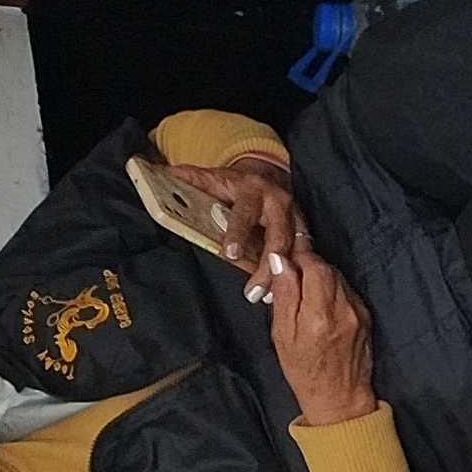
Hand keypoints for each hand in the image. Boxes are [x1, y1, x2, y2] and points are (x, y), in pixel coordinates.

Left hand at [158, 157, 296, 281]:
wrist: (267, 176)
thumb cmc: (237, 183)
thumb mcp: (216, 178)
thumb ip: (194, 179)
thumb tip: (169, 174)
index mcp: (254, 189)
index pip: (246, 212)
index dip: (239, 233)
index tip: (230, 254)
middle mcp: (279, 203)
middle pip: (278, 237)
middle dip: (267, 266)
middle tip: (254, 290)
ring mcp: (295, 218)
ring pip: (293, 250)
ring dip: (280, 276)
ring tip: (265, 297)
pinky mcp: (302, 232)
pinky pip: (299, 257)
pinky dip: (290, 276)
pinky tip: (277, 294)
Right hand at [267, 221, 378, 426]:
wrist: (339, 398)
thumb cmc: (304, 371)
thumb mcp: (282, 335)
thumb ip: (284, 295)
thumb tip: (280, 261)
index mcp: (319, 314)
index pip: (314, 265)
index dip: (299, 255)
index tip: (286, 255)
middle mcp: (344, 309)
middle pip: (328, 268)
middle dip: (309, 264)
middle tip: (291, 272)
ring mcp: (358, 312)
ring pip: (338, 277)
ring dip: (320, 276)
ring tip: (304, 290)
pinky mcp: (366, 316)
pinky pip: (347, 291)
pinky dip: (332, 290)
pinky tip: (320, 304)